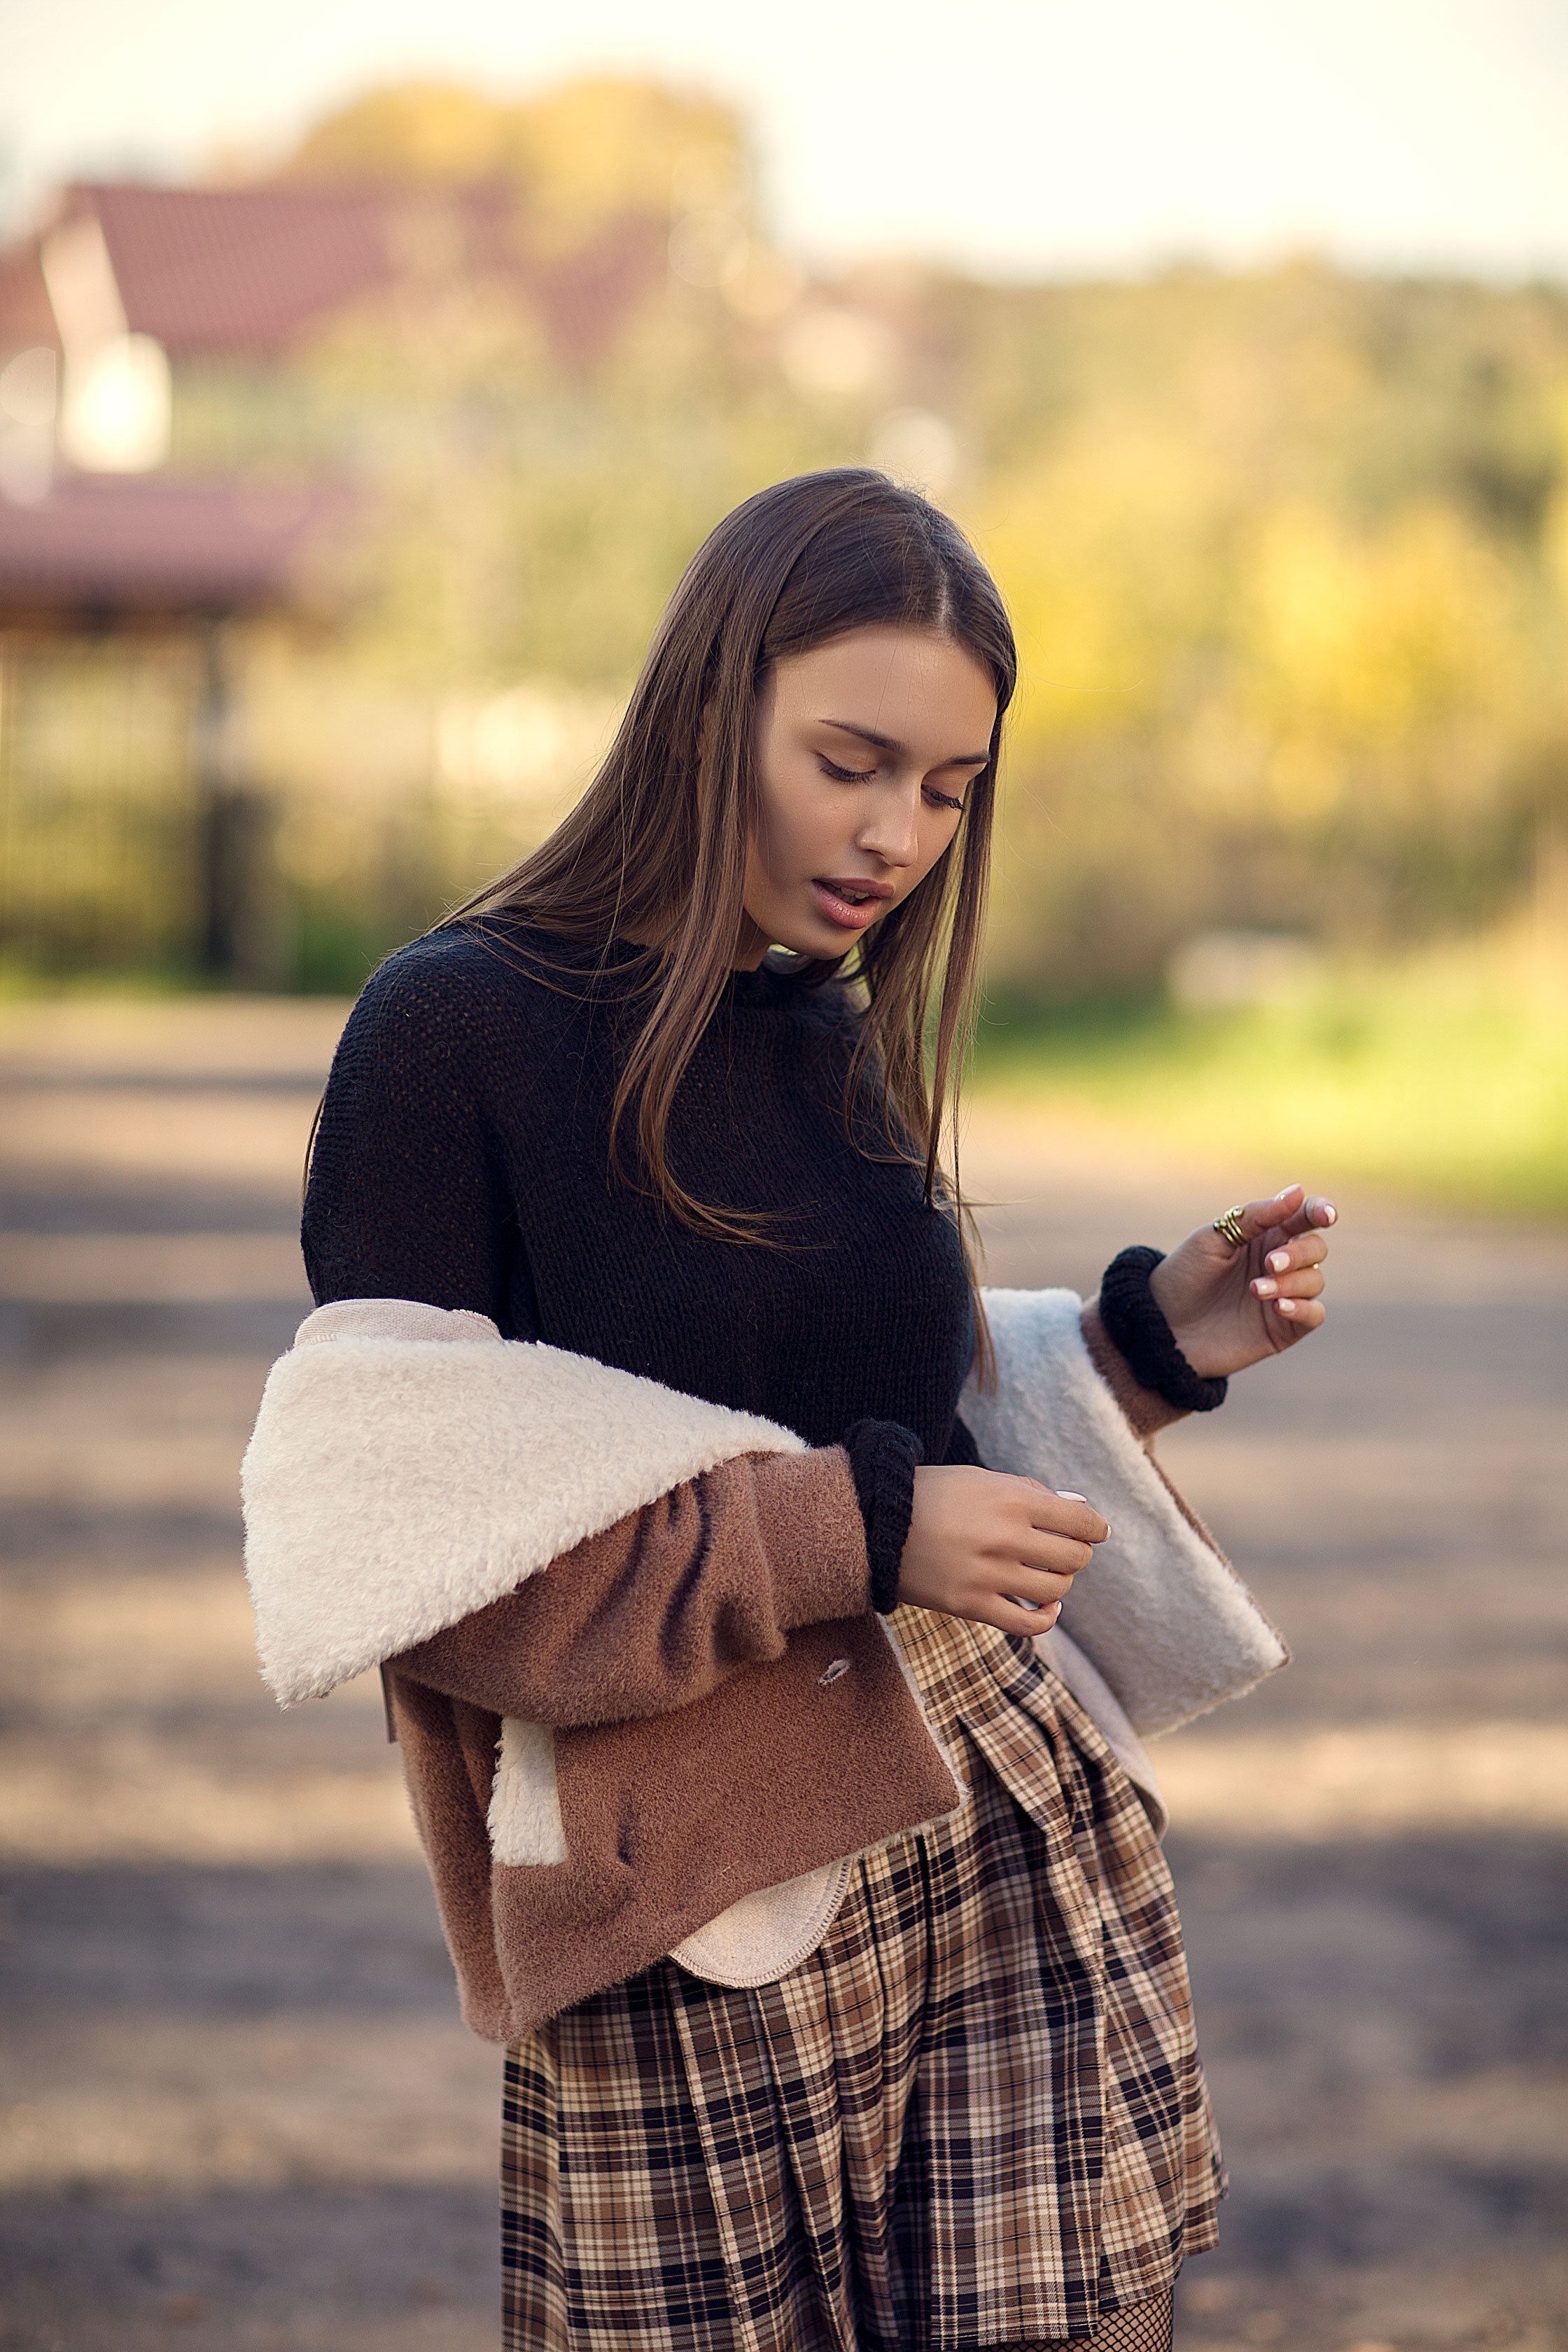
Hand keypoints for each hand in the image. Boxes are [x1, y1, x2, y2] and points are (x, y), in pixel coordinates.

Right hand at [898, 1465, 1108, 1636]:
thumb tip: (1082, 1513)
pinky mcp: (971, 1605)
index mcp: (1011, 1499)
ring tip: (1046, 1572)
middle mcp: (1005, 1537)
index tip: (1094, 1532)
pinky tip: (1046, 1606)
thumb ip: (1033, 1493)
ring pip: (1056, 1588)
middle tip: (1063, 1549)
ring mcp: (989, 1574)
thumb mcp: (981, 1479)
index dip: (1095, 1529)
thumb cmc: (931, 1494)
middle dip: (1076, 1553)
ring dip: (1060, 1582)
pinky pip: (1029, 1624)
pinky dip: (1047, 1617)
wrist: (873, 1523)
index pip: (1081, 1522)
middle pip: (1073, 1557)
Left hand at [1147, 1181, 1336, 1379]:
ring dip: (1291, 1282)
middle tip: (1269, 1263)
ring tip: (1255, 1289)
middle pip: (1316, 1248)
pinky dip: (1303, 1308)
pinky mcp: (1284, 1327)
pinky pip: (1315, 1314)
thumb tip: (1298, 1192)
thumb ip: (1256, 1217)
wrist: (1163, 1326)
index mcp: (1264, 1235)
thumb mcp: (1213, 1239)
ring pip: (1315, 1280)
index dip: (1320, 1211)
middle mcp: (1279, 1263)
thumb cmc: (1184, 1276)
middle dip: (1298, 1253)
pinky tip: (1278, 1306)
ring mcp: (1284, 1295)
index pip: (1304, 1217)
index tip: (1324, 1215)